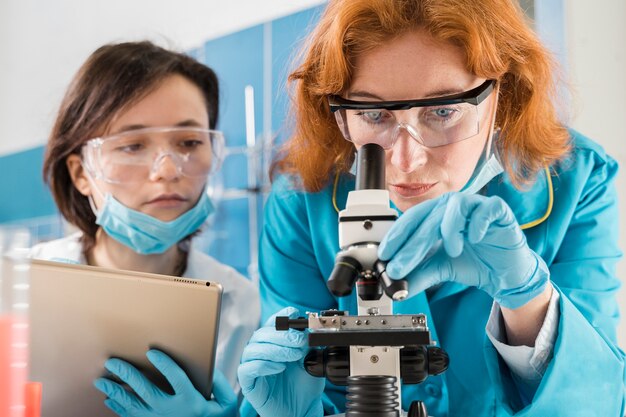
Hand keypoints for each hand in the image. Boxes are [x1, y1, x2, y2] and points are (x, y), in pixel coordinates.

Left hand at [93, 350, 235, 416]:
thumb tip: (209, 368)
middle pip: (146, 390)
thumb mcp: (226, 403)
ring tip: (101, 381)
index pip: (176, 378)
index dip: (164, 364)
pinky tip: (110, 399)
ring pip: (133, 406)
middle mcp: (172, 412)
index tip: (152, 351)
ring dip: (116, 392)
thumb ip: (219, 384)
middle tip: (113, 362)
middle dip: (128, 374)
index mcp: (191, 402)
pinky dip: (119, 408)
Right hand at [237, 307, 324, 416]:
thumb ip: (308, 344)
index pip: (272, 323)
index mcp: (274, 342)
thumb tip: (308, 329)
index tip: (295, 315)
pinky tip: (279, 368)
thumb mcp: (311, 360)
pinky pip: (247, 369)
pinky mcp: (248, 383)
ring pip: (253, 349)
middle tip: (300, 341)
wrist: (302, 409)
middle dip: (283, 335)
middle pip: (262, 333)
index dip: (282, 317)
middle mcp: (260, 351)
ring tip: (293, 356)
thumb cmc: (304, 385)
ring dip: (275, 349)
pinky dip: (263, 365)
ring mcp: (252, 366)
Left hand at [379, 192, 548, 308]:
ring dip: (448, 230)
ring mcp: (475, 206)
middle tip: (401, 267)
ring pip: (455, 207)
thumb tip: (395, 286)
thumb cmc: (473, 262)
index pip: (411, 220)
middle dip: (411, 245)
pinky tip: (473, 240)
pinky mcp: (498, 211)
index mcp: (436, 214)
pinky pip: (486, 209)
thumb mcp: (440, 270)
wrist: (505, 274)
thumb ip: (418, 275)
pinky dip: (477, 224)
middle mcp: (452, 206)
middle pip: (427, 218)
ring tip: (451, 251)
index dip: (396, 237)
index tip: (384, 255)